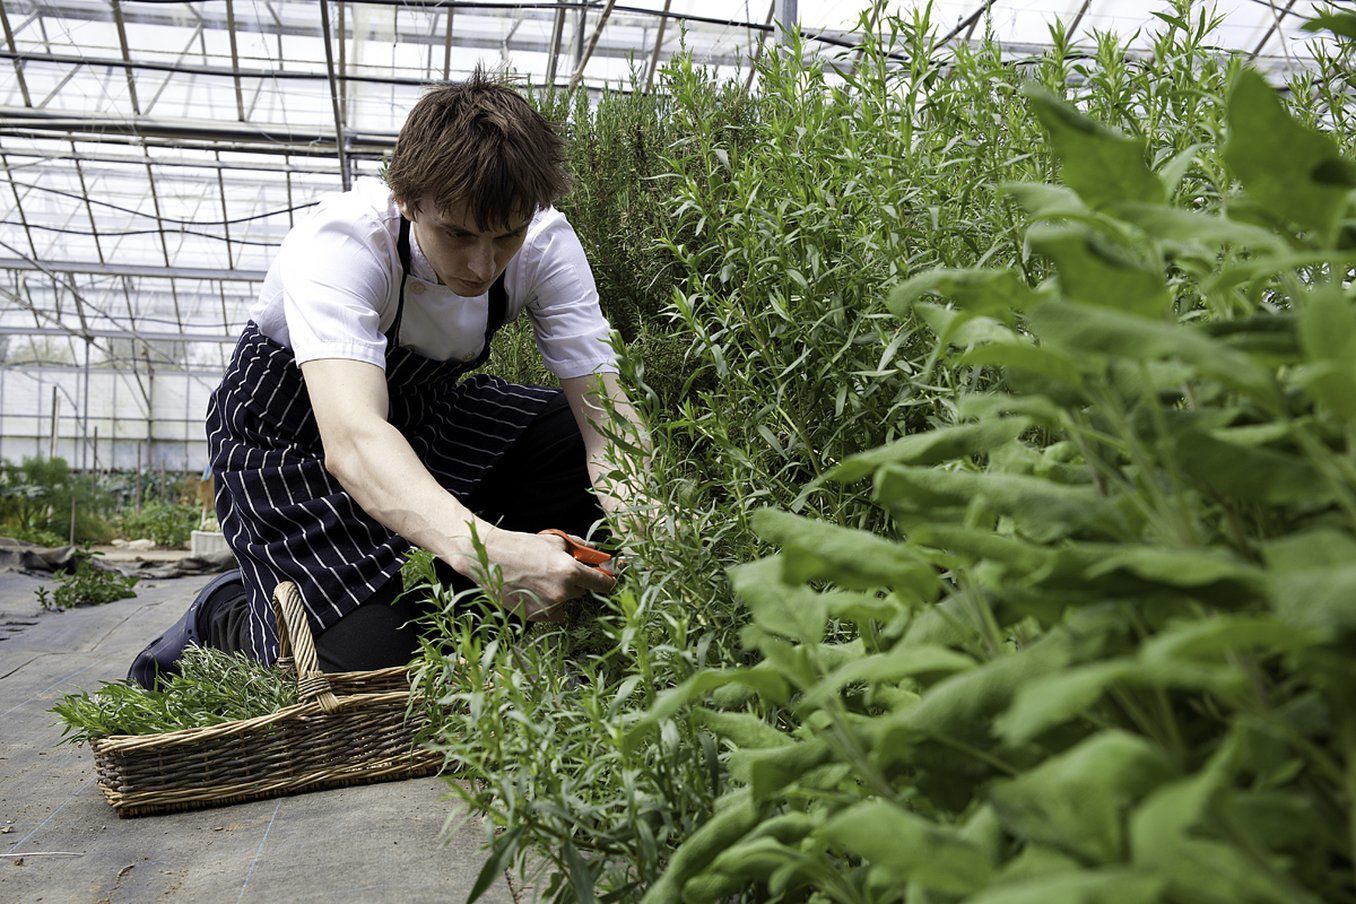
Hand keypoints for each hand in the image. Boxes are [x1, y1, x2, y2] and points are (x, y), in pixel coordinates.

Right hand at [477, 528, 616, 620]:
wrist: (489, 558)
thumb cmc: (523, 546)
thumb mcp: (555, 540)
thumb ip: (580, 548)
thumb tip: (597, 554)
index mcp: (571, 572)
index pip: (604, 584)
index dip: (608, 581)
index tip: (608, 580)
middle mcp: (563, 593)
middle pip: (582, 592)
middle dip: (575, 582)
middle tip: (556, 570)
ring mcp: (549, 607)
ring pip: (565, 602)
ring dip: (560, 593)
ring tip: (539, 579)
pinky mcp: (535, 617)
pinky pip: (551, 611)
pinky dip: (546, 603)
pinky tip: (532, 590)